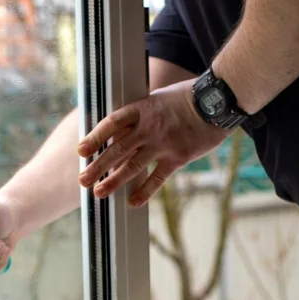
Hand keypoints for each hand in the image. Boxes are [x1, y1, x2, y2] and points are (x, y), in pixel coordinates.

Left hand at [77, 79, 229, 206]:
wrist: (217, 102)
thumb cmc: (188, 98)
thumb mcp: (158, 98)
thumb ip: (141, 114)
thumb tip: (121, 128)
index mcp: (142, 109)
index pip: (112, 123)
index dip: (95, 137)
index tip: (81, 151)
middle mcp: (149, 127)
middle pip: (117, 149)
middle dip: (98, 165)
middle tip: (83, 179)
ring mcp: (163, 144)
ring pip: (133, 165)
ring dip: (114, 180)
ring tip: (99, 192)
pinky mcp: (178, 157)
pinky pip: (158, 178)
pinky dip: (145, 191)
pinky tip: (133, 202)